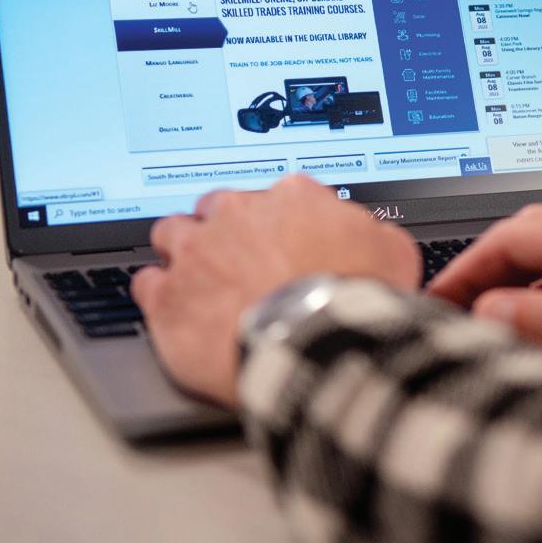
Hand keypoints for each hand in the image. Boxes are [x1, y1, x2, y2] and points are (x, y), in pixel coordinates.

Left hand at [131, 175, 420, 406]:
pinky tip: (173, 310)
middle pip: (217, 208)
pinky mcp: (168, 297)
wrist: (319, 346)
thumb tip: (366, 233)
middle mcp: (237, 214)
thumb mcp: (394, 251)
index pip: (274, 196)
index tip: (282, 242)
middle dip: (224, 230)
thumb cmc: (357, 300)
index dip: (277, 222)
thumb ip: (369, 230)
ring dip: (183, 252)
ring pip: (173, 234)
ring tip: (198, 280)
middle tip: (240, 262)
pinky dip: (158, 294)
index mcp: (292, 197)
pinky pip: (147, 282)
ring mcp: (197, 253)